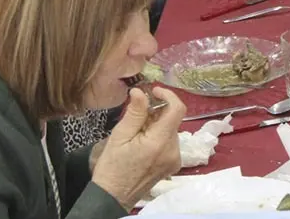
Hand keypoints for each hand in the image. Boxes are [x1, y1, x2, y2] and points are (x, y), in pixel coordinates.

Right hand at [89, 86, 186, 208]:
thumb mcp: (119, 136)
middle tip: (136, 116)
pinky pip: (170, 142)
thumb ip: (134, 112)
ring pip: (171, 130)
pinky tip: (143, 143)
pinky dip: (159, 136)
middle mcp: (173, 150)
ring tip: (136, 133)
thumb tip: (141, 91)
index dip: (168, 95)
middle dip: (157, 112)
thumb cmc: (112, 167)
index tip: (154, 91)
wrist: (113, 197)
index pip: (177, 109)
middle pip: (173, 120)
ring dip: (157, 125)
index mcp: (160, 142)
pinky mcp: (173, 164)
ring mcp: (175, 159)